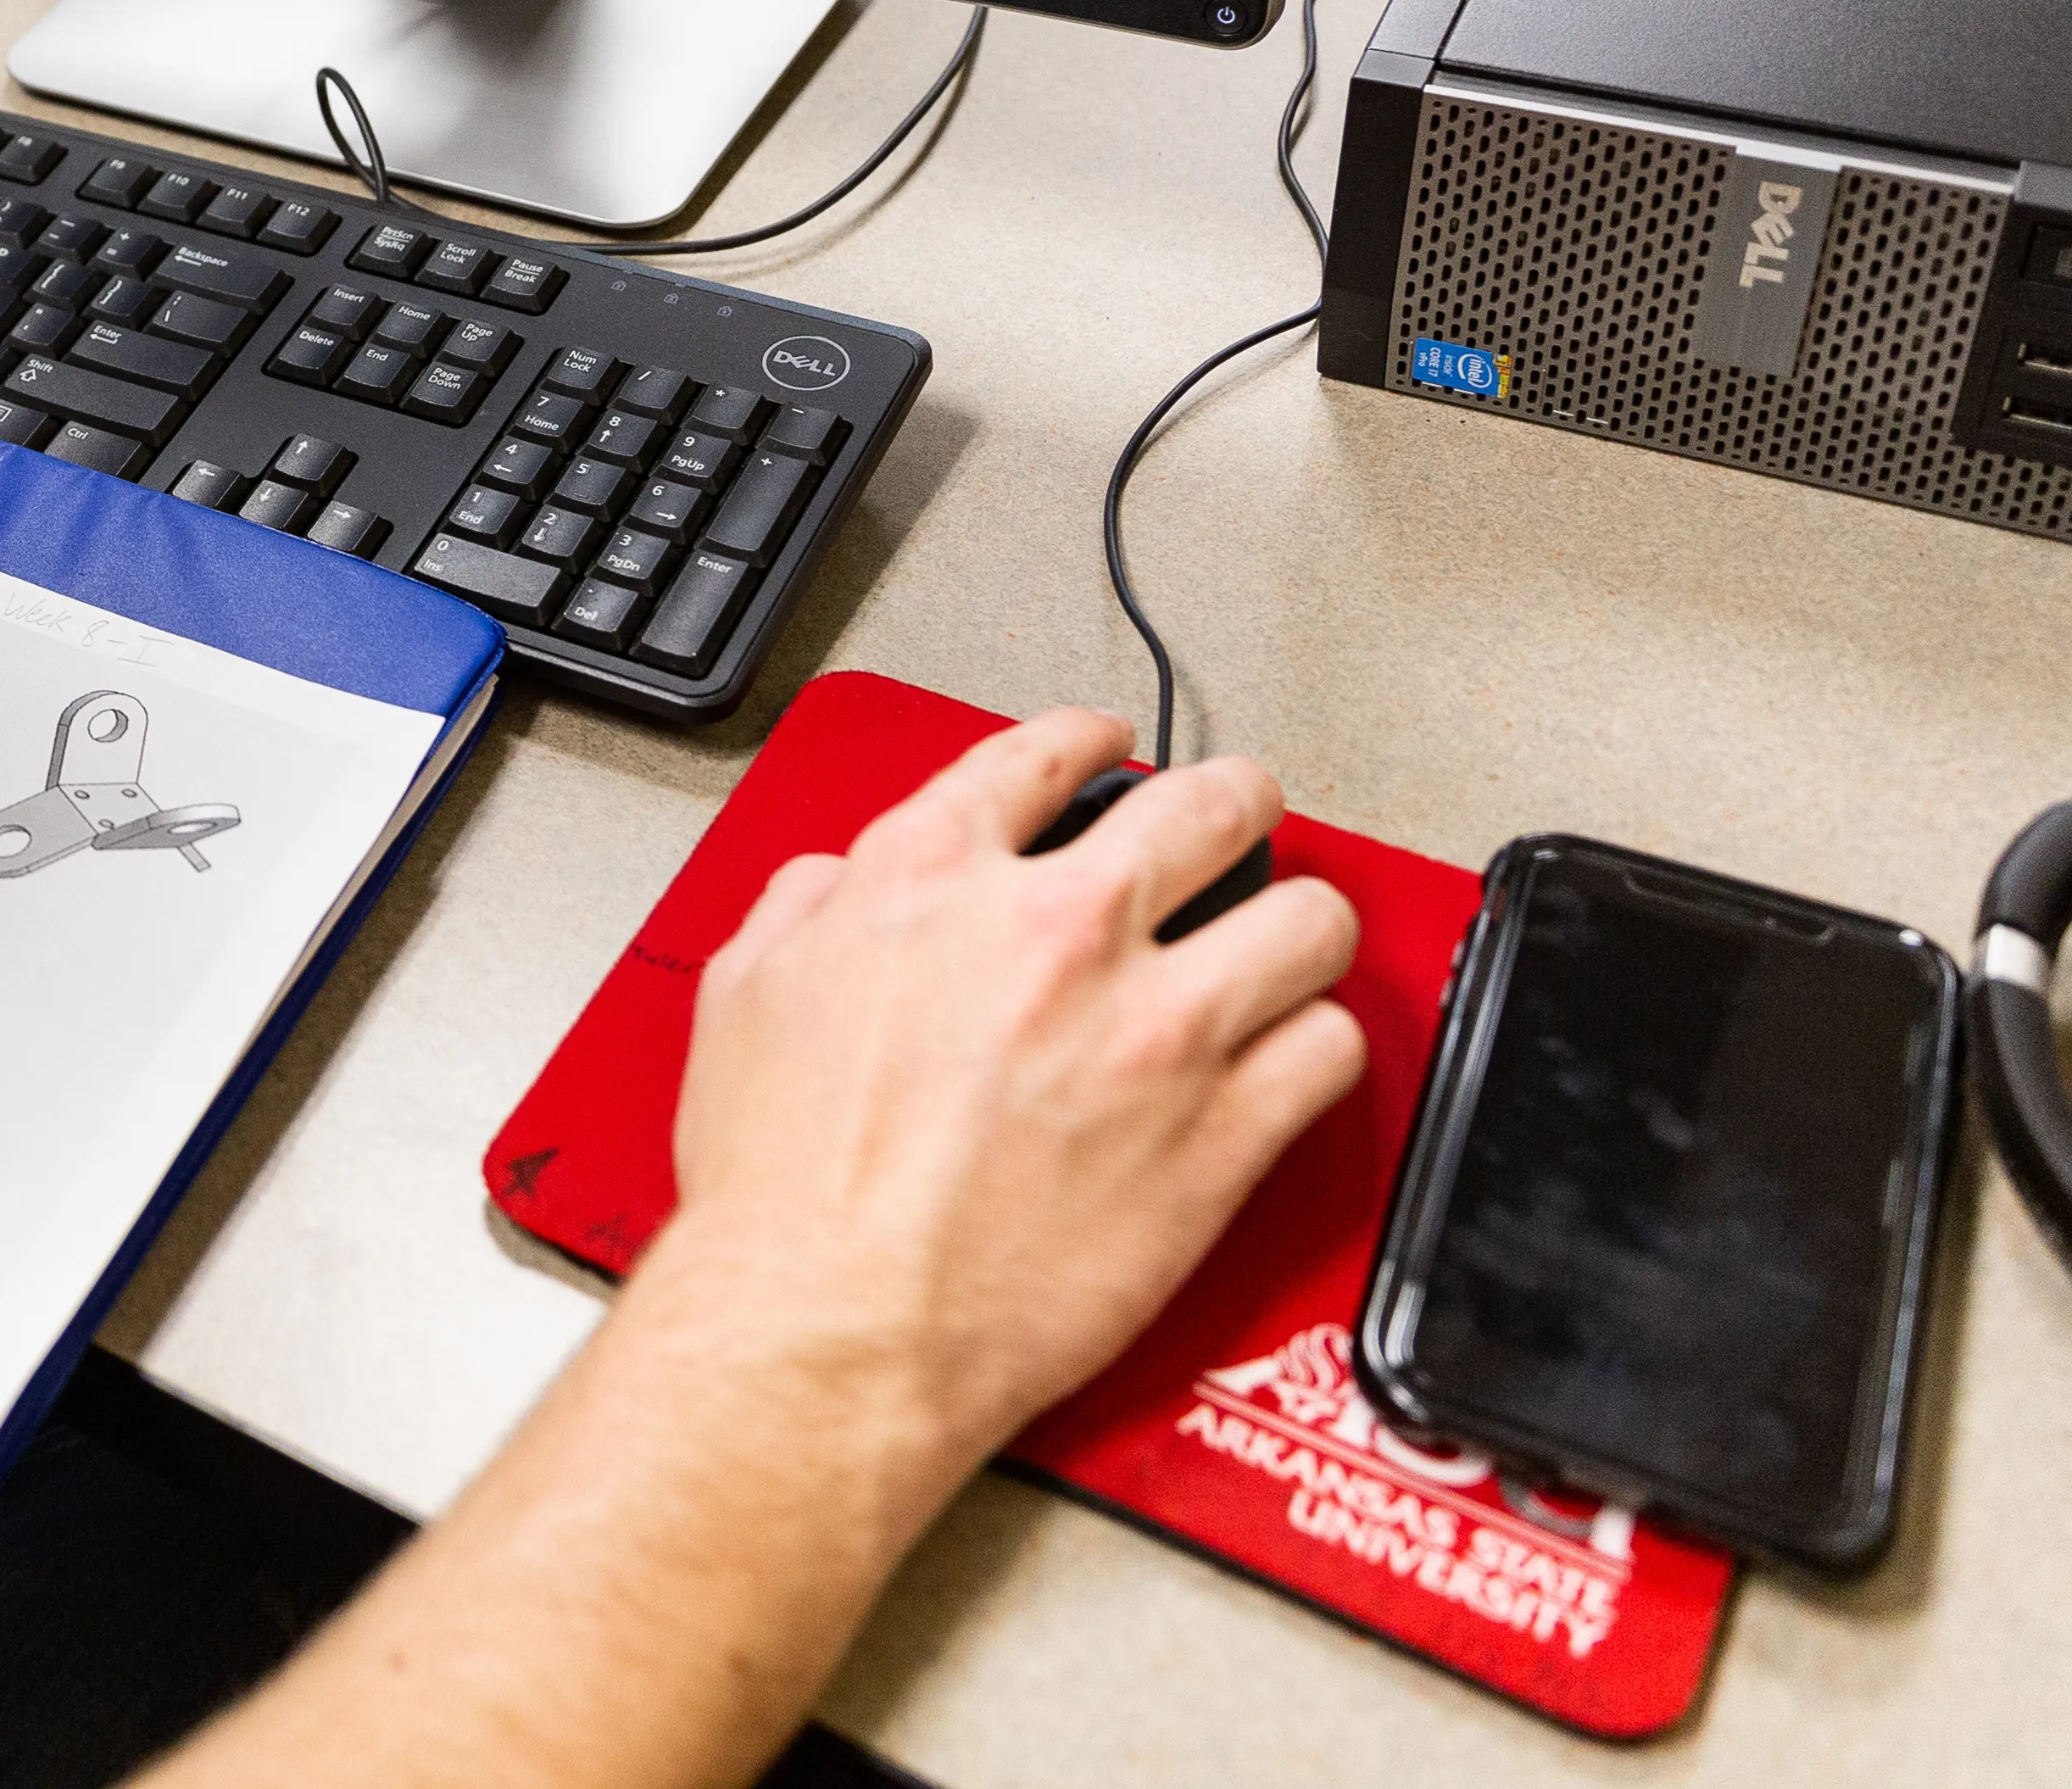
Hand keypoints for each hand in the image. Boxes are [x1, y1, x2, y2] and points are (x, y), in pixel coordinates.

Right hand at [644, 708, 1365, 1473]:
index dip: (1093, 744)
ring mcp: (1153, 1029)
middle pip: (1212, 804)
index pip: (1046, 753)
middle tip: (1237, 822)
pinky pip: (1328, 1051)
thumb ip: (802, 911)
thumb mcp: (743, 999)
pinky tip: (1285, 1062)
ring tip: (1286, 946)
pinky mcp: (1219, 1136)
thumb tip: (837, 887)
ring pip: (1306, 919)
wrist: (830, 1327)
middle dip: (1234, 803)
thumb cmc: (780, 1190)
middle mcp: (1056, 927)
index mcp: (930, 876)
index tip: (1111, 754)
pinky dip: (1313, 1050)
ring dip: (1296, 927)